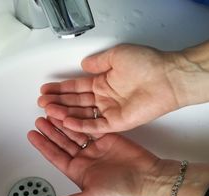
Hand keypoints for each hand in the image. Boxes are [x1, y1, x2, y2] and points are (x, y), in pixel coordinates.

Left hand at [27, 117, 208, 195]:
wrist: (146, 178)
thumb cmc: (120, 191)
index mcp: (78, 172)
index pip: (55, 156)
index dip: (43, 145)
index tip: (32, 135)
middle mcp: (85, 158)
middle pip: (62, 142)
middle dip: (50, 131)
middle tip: (39, 119)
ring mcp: (95, 147)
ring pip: (74, 131)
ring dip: (62, 122)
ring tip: (51, 111)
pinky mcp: (106, 137)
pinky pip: (89, 125)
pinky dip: (79, 118)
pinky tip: (70, 111)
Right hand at [38, 44, 182, 133]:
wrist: (167, 78)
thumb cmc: (147, 64)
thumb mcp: (117, 56)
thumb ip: (98, 62)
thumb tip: (84, 64)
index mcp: (104, 82)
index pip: (77, 87)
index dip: (61, 89)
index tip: (46, 90)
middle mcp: (105, 97)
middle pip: (76, 102)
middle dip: (58, 102)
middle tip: (42, 103)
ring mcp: (110, 111)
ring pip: (82, 114)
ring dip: (65, 113)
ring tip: (48, 111)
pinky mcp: (117, 122)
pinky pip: (95, 126)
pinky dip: (80, 125)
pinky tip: (66, 122)